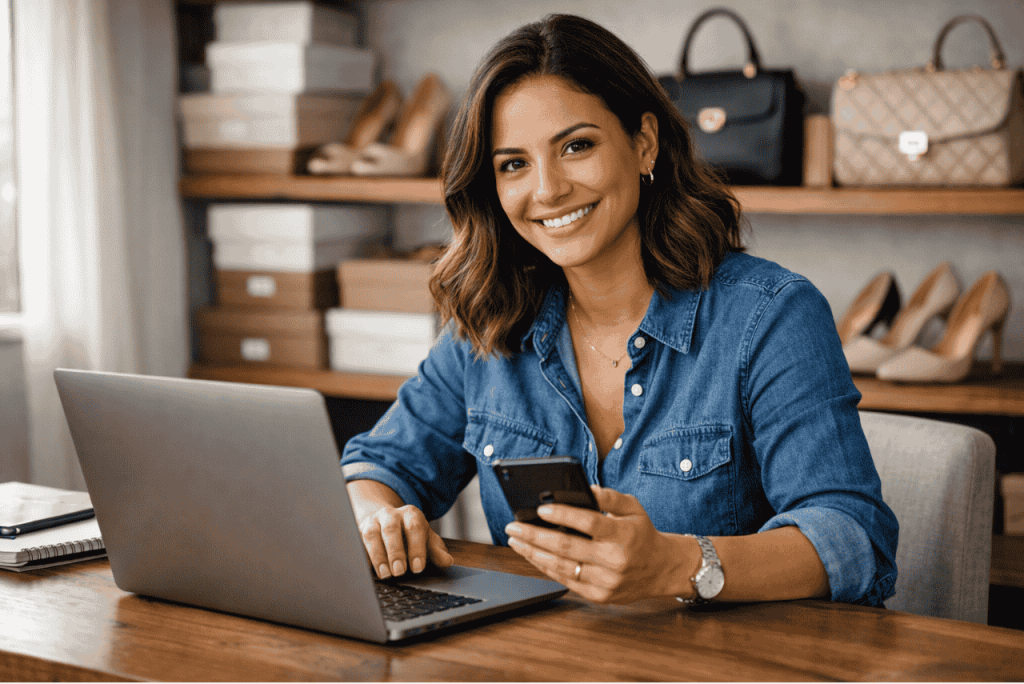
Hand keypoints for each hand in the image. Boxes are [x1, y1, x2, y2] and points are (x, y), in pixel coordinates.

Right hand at [347, 480, 452, 578]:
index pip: (414, 528)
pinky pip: (355, 542)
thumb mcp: (425, 538)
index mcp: (410, 514)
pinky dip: (360, 556)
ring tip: (384, 574)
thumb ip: (436, 549)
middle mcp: (389, 515)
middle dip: (395, 551)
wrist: (383, 519)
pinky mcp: (357, 531)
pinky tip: (365, 570)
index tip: (418, 568)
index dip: (416, 548)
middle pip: (391, 529)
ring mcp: (371, 522)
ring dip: (377, 555)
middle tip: (400, 572)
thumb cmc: (408, 533)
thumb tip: (447, 561)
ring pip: (371, 534)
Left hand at [504, 485, 689, 603]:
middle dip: (535, 535)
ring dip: (533, 553)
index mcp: (624, 535)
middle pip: (567, 547)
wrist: (661, 569)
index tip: (541, 509)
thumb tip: (586, 488)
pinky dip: (546, 568)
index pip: (589, 524)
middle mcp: (615, 561)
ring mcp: (606, 582)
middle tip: (513, 525)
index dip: (563, 516)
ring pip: (562, 567)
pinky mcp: (600, 596)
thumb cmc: (642, 534)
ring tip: (516, 540)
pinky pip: (566, 581)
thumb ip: (610, 497)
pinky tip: (532, 555)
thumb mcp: (634, 508)